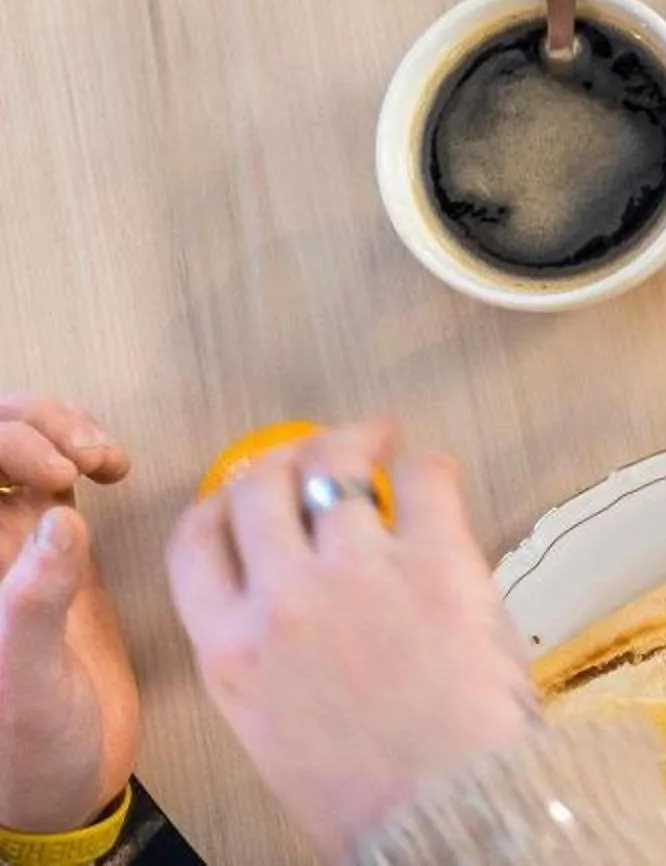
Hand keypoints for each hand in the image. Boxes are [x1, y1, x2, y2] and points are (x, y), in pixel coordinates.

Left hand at [0, 396, 136, 834]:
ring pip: (15, 440)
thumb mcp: (24, 682)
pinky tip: (112, 467)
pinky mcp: (49, 545)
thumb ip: (33, 602)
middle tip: (81, 459)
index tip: (51, 475)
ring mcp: (7, 541)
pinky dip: (83, 445)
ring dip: (59, 426)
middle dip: (30, 426)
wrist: (65, 781)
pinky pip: (52, 466)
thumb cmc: (26, 749)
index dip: (0, 447)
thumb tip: (61, 518)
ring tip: (104, 457)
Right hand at [168, 424, 537, 860]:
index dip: (218, 500)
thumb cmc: (369, 789)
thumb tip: (284, 604)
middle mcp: (281, 600)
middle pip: (260, 485)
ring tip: (380, 440)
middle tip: (321, 449)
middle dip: (286, 455)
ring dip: (357, 441)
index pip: (194, 542)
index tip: (244, 487)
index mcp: (230, 650)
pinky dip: (426, 463)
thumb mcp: (273, 724)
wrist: (442, 811)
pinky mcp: (434, 559)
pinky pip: (424, 477)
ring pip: (335, 464)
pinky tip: (429, 470)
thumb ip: (265, 654)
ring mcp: (356, 571)